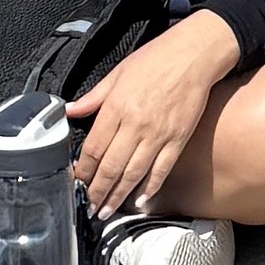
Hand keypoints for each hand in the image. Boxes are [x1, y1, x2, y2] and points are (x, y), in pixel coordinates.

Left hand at [70, 15, 238, 218]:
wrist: (195, 54)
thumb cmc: (157, 58)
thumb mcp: (118, 73)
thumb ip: (94, 97)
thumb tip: (70, 110)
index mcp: (117, 107)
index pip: (94, 148)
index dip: (84, 170)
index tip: (78, 181)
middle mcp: (136, 124)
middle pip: (111, 167)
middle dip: (98, 191)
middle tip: (90, 206)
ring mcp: (158, 134)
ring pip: (134, 173)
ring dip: (118, 195)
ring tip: (107, 210)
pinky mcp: (178, 139)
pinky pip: (161, 169)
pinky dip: (150, 187)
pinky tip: (140, 199)